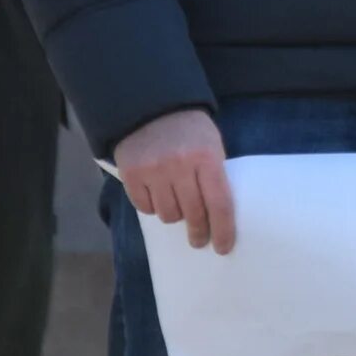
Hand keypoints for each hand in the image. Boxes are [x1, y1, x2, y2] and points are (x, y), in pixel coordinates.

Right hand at [115, 109, 233, 251]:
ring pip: (168, 214)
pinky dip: (153, 207)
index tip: (224, 247)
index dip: (224, 230)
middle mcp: (179, 166)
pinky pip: (145, 207)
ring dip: (175, 215)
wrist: (153, 108)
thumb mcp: (213, 145)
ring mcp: (153, 171)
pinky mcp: (131, 174)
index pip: (219, 204)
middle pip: (193, 214)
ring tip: (178, 206)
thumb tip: (219, 215)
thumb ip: (215, 175)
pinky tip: (157, 196)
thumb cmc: (191, 130)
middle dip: (199, 232)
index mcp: (207, 158)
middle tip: (199, 240)